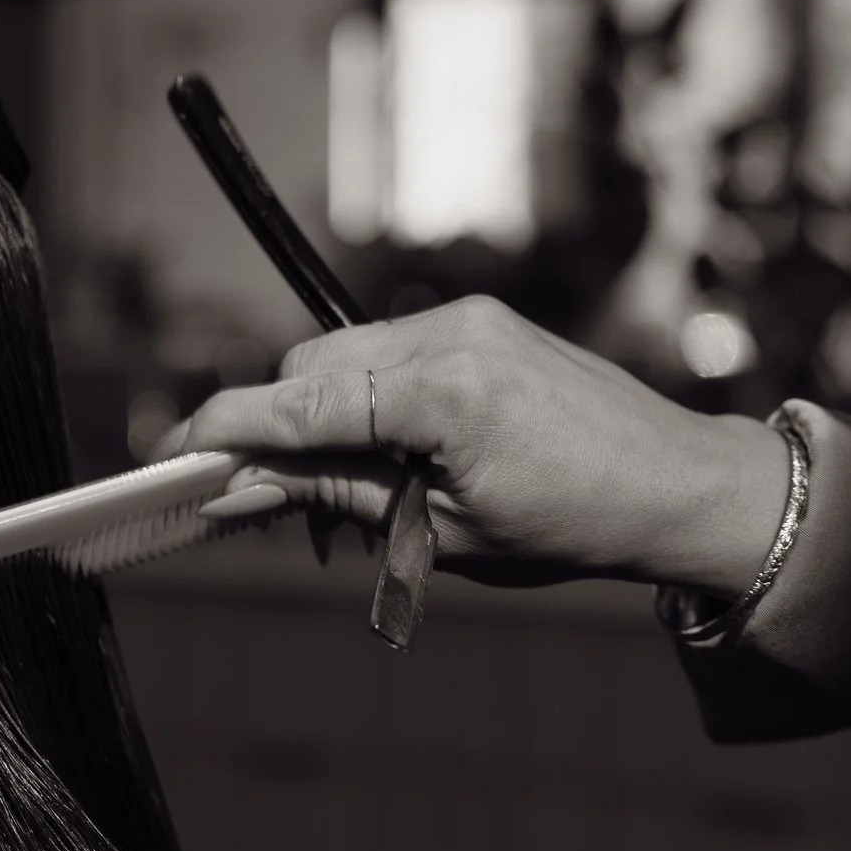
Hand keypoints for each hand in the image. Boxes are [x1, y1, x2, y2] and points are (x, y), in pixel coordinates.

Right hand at [171, 295, 790, 596]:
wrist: (679, 486)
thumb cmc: (573, 525)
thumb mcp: (440, 532)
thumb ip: (336, 498)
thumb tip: (243, 492)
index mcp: (441, 393)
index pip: (297, 405)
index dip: (224, 431)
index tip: (172, 456)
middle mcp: (448, 335)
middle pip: (307, 370)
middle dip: (274, 431)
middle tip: (264, 504)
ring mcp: (465, 318)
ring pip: (340, 357)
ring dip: (319, 418)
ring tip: (343, 494)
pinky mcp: (478, 321)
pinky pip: (385, 352)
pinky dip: (363, 400)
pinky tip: (381, 454)